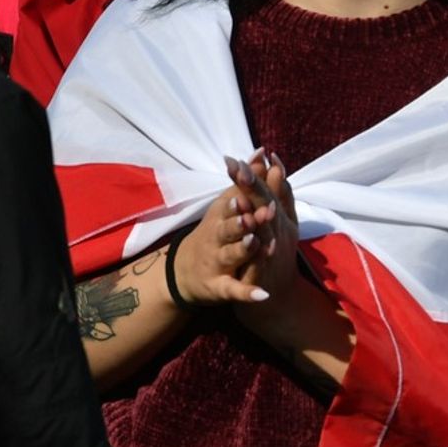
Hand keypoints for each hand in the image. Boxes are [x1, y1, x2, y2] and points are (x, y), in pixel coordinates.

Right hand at [169, 156, 277, 306]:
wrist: (184, 273)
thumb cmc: (215, 232)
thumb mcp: (227, 205)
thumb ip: (246, 180)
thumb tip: (263, 151)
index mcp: (220, 217)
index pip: (230, 204)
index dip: (239, 195)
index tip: (247, 183)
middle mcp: (216, 238)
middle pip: (228, 228)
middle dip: (241, 220)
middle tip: (257, 213)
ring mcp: (216, 263)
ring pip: (230, 256)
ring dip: (243, 249)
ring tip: (256, 243)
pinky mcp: (219, 287)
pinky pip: (234, 290)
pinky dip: (248, 293)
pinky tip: (263, 295)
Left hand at [231, 152, 303, 336]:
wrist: (280, 300)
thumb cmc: (277, 256)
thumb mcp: (281, 222)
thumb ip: (278, 193)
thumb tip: (274, 160)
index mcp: (281, 219)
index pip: (269, 191)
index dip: (257, 173)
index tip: (246, 152)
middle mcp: (280, 233)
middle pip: (266, 206)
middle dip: (252, 185)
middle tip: (237, 165)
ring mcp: (273, 254)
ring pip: (264, 233)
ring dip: (255, 216)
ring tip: (239, 199)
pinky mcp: (264, 275)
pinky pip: (261, 261)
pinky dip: (258, 250)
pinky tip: (252, 239)